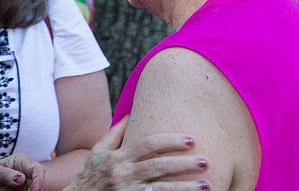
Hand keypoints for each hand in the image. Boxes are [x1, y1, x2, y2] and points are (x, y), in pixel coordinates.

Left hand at [0, 153, 44, 190]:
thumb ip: (5, 174)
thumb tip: (21, 179)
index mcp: (20, 162)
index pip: (37, 169)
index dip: (39, 179)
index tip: (35, 190)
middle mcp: (24, 173)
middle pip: (38, 182)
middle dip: (36, 190)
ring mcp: (22, 185)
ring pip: (34, 190)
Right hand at [64, 116, 210, 190]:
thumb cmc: (90, 174)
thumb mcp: (98, 152)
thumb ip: (115, 134)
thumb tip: (129, 114)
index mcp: (118, 156)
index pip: (148, 144)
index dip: (170, 141)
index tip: (190, 139)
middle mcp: (123, 173)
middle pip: (158, 166)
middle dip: (183, 163)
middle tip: (205, 160)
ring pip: (162, 189)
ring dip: (186, 187)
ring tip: (208, 185)